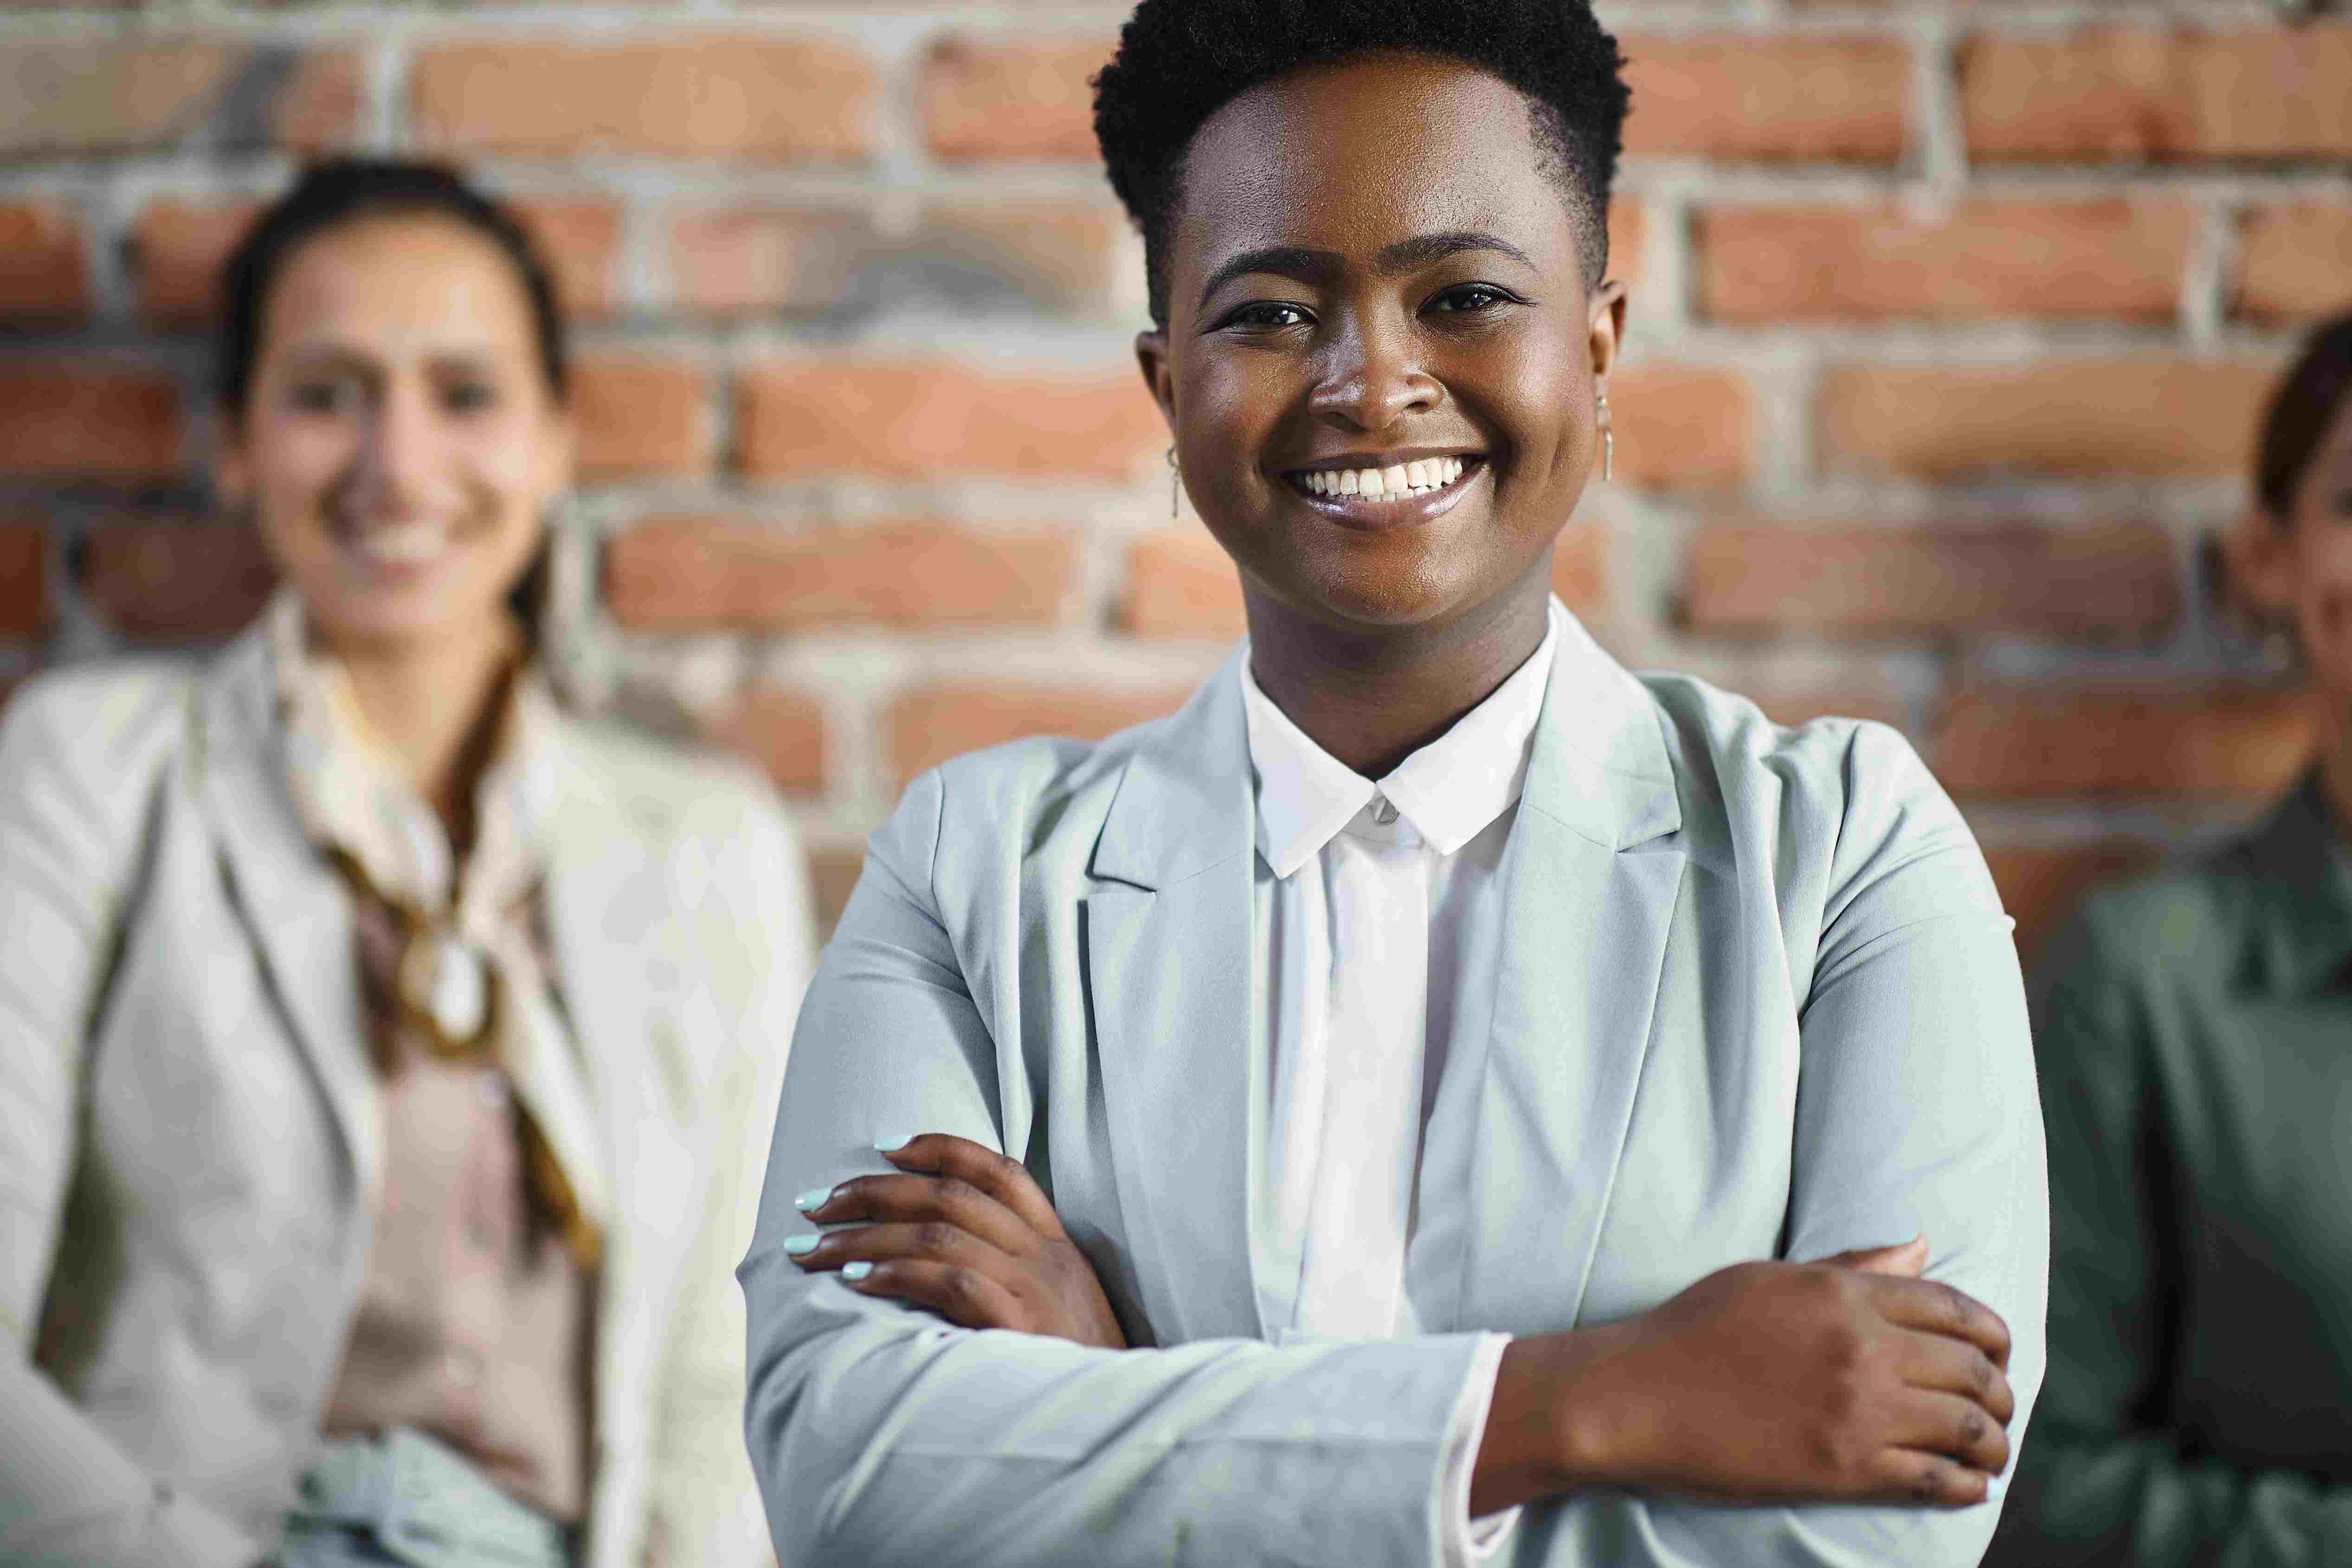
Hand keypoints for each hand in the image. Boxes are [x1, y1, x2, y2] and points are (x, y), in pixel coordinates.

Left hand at [785, 1133, 1127, 1349]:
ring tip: (815, 1247)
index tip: (882, 1146)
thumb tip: (931, 1253)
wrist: (1123, 1418)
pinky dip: (896, 1275)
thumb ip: (1013, 1271)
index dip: (938, 1149)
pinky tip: (855, 1281)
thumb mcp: (1059, 1304)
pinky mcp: (1020, 1326)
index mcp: (1056, 1243)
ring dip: (866, 1236)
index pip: (997, 1170)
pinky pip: (949, 1282)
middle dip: (874, 1192)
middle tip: (816, 1203)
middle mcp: (1044, 1255)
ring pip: (938, 1234)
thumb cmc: (1078, 1368)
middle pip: (950, 1195)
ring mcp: (1034, 1288)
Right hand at [1477, 1236, 2014, 1513]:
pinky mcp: (1844, 1468)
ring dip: (1994, 1443)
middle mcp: (1864, 1348)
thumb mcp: (1772, 1278)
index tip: (1997, 1354)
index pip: (1957, 1308)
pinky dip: (1967, 1485)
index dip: (1993, 1335)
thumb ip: (1853, 1266)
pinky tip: (1969, 1486)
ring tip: (1992, 1452)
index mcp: (1845, 1294)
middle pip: (1975, 1369)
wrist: (1636, 1395)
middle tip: (1999, 1409)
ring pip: (1968, 1428)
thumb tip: (1920, 1247)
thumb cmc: (1694, 1329)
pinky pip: (1936, 1479)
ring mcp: (1858, 1410)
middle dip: (2001, 1393)